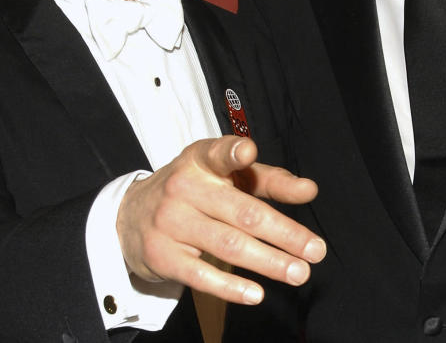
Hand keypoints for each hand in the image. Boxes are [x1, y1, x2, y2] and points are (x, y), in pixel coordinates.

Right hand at [116, 135, 324, 304]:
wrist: (131, 216)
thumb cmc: (195, 191)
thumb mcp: (226, 175)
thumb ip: (270, 180)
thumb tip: (309, 190)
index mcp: (202, 161)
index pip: (218, 153)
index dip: (232, 152)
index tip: (248, 152)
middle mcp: (184, 187)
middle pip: (241, 211)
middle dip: (283, 233)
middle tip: (315, 251)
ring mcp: (170, 222)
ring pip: (227, 245)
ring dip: (268, 262)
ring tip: (299, 273)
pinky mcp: (162, 256)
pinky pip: (201, 275)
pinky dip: (230, 287)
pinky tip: (256, 294)